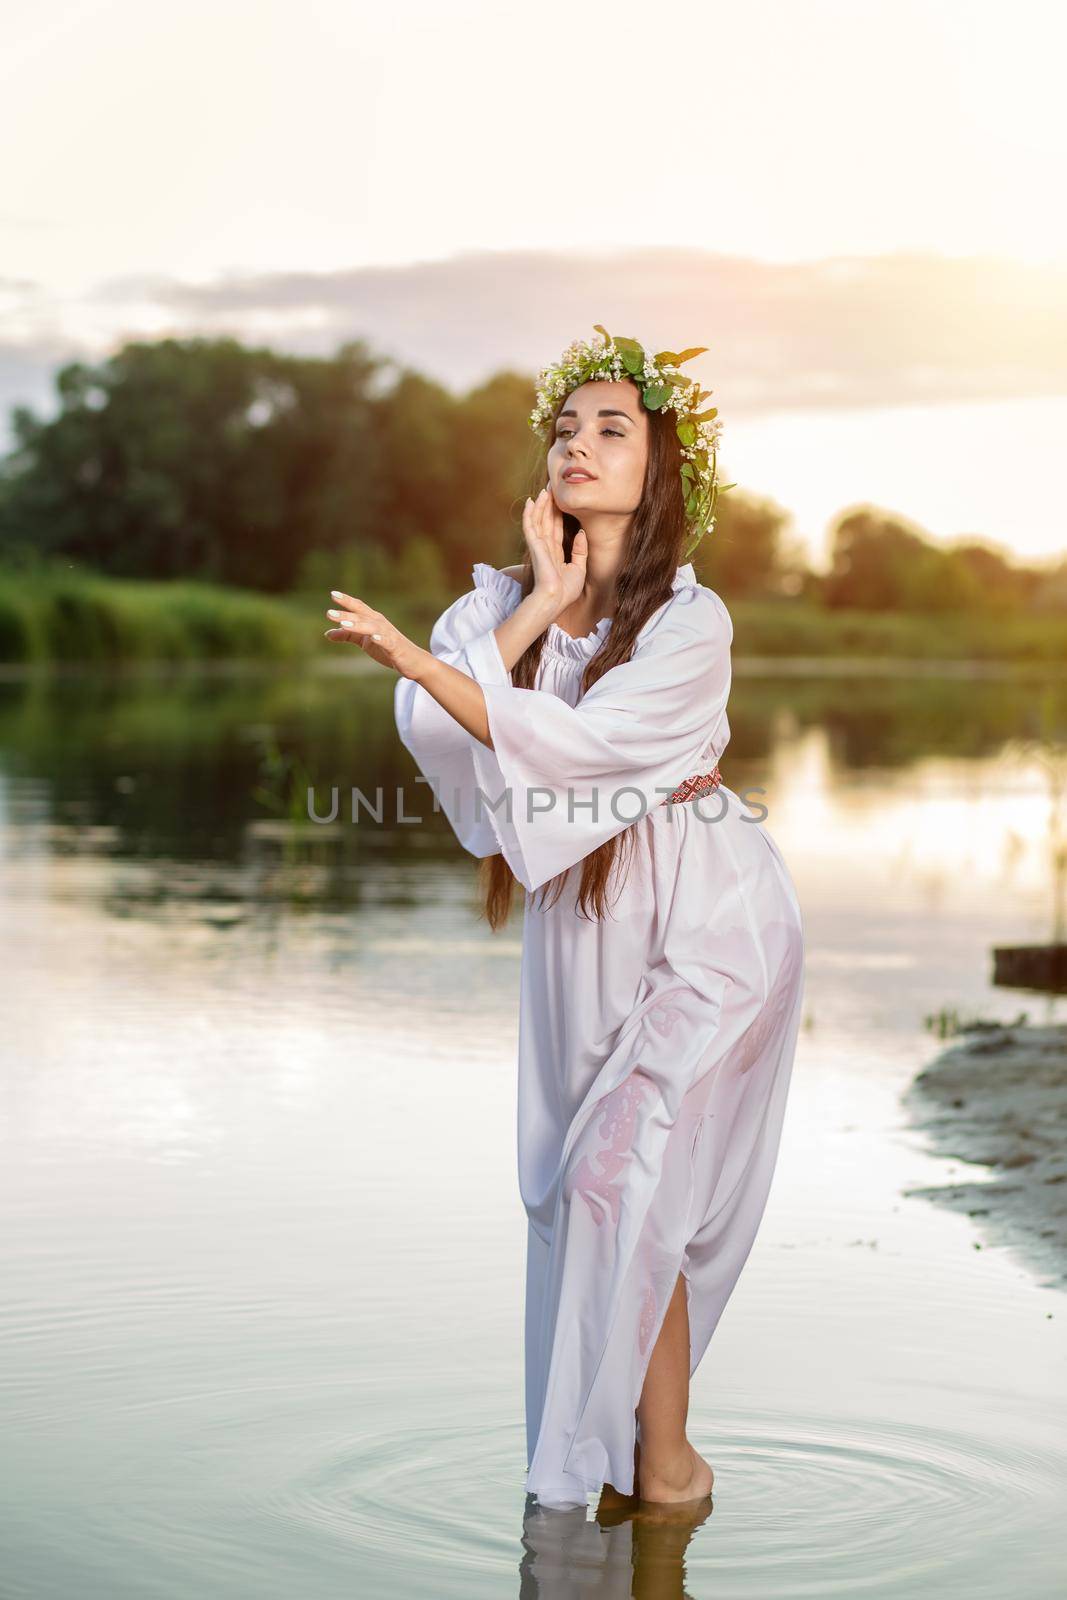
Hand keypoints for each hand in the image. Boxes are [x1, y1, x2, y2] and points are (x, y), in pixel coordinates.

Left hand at [324, 591, 424, 678]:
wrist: (413, 661)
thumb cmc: (388, 649)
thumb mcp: (364, 642)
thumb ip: (347, 635)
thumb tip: (326, 633)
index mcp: (372, 620)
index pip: (358, 607)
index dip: (346, 600)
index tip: (332, 594)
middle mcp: (380, 623)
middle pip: (361, 616)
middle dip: (346, 613)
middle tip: (328, 613)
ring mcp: (388, 634)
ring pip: (371, 627)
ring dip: (357, 625)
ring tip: (343, 624)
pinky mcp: (395, 646)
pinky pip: (386, 641)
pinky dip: (380, 638)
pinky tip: (372, 638)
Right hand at [522, 485, 587, 616]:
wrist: (555, 599)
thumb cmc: (565, 591)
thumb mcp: (579, 568)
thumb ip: (580, 550)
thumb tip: (581, 531)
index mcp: (556, 553)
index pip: (556, 528)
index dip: (558, 514)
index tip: (560, 501)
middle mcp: (546, 547)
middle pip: (547, 520)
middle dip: (549, 504)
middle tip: (551, 487)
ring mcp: (539, 546)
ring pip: (539, 520)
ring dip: (541, 504)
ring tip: (544, 490)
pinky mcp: (535, 546)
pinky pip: (530, 526)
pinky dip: (529, 513)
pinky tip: (531, 501)